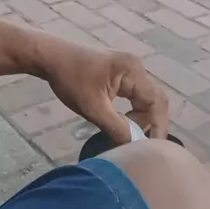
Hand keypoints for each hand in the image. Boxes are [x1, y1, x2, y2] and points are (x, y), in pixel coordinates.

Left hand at [37, 37, 168, 143]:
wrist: (51, 57)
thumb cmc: (70, 80)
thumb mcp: (93, 108)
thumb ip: (118, 128)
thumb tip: (137, 148)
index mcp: (132, 71)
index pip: (156, 103)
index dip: (158, 128)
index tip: (153, 151)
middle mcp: (136, 66)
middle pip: (155, 100)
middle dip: (151, 124)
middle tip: (141, 146)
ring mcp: (129, 68)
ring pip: (146, 98)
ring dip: (141, 119)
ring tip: (131, 137)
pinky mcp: (121, 72)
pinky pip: (136, 94)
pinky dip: (134, 111)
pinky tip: (125, 124)